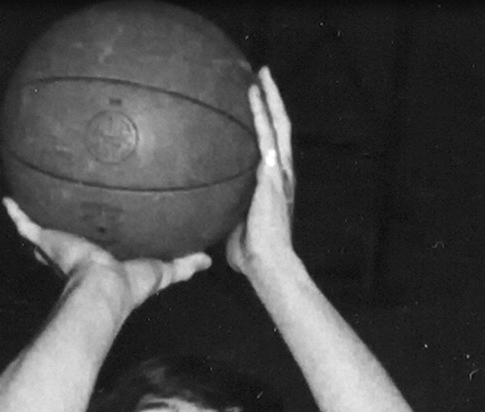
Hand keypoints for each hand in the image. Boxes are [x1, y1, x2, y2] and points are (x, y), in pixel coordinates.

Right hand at [3, 199, 210, 308]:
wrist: (102, 288)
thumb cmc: (130, 285)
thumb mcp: (164, 271)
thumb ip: (183, 265)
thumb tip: (208, 260)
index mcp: (102, 259)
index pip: (100, 243)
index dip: (101, 232)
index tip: (102, 217)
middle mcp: (79, 252)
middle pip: (70, 232)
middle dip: (67, 218)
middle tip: (66, 197)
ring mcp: (60, 247)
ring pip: (45, 227)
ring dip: (37, 212)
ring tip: (29, 188)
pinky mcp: (46, 242)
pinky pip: (26, 225)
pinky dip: (16, 214)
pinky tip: (7, 198)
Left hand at [226, 66, 295, 275]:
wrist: (267, 263)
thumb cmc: (251, 254)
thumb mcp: (234, 225)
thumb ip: (225, 210)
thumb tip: (202, 209)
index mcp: (275, 185)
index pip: (272, 147)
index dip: (267, 125)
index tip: (257, 105)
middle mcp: (281, 174)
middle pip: (281, 128)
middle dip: (273, 100)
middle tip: (262, 76)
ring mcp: (280, 174)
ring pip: (279, 126)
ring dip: (270, 99)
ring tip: (261, 76)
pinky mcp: (273, 176)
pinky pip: (267, 138)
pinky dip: (261, 115)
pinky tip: (252, 97)